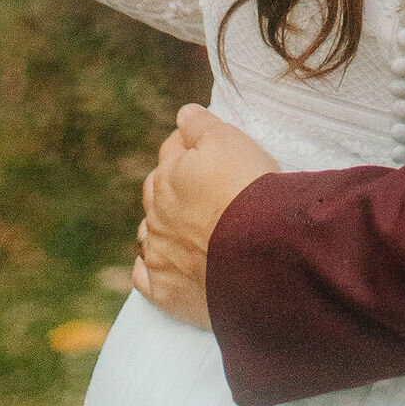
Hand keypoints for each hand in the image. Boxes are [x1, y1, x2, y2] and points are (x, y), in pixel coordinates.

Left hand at [134, 107, 278, 329]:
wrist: (259, 255)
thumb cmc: (248, 191)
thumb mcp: (230, 141)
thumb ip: (201, 125)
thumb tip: (183, 113)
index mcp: (168, 175)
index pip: (172, 151)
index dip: (189, 146)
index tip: (205, 148)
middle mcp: (156, 214)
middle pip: (157, 192)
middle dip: (173, 187)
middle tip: (200, 188)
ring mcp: (158, 254)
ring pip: (149, 234)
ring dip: (161, 228)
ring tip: (186, 228)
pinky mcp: (165, 292)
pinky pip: (145, 278)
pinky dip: (150, 269)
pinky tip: (159, 266)